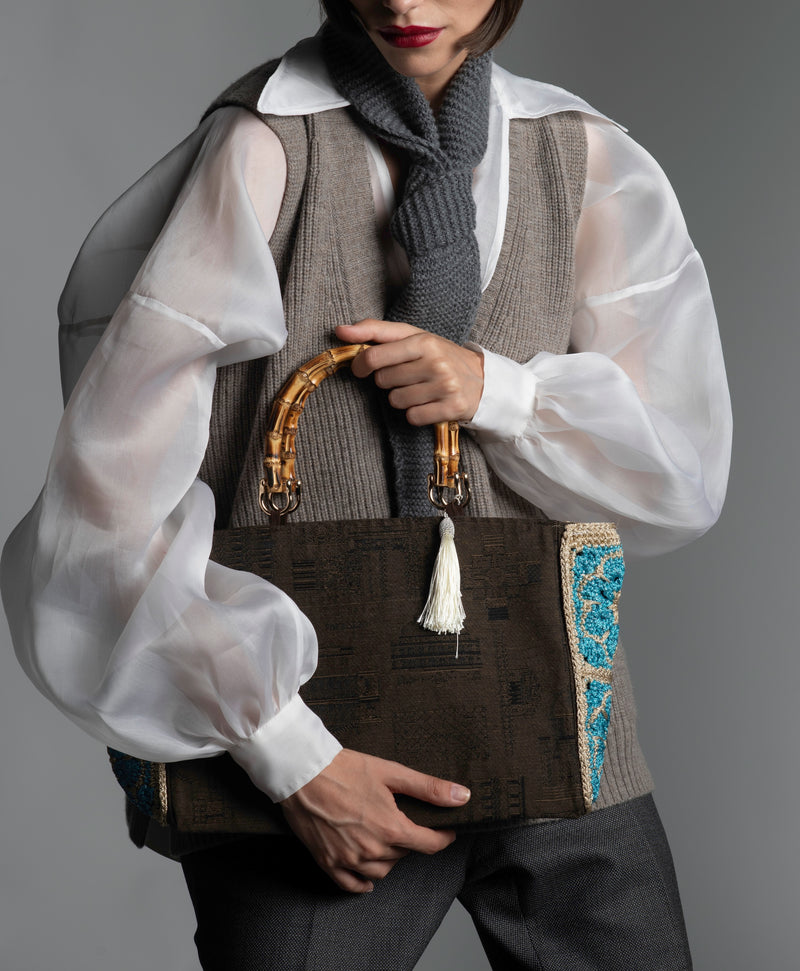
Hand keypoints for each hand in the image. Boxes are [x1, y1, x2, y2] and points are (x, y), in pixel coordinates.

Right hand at [279, 748, 470, 893]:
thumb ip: (429, 788)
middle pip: (405, 855)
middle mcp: (372, 850)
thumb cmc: (345, 768)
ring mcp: (348, 860)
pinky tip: (369, 875)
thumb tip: (463, 796)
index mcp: (391, 829)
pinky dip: (363, 882)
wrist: (301, 771)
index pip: (429, 845)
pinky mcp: (327, 862)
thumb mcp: (391, 772)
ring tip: (387, 838)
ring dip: (390, 857)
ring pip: (382, 870)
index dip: (443, 837)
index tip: (446, 830)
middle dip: (411, 840)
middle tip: (405, 822)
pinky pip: (352, 885)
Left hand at [335, 320, 483, 425]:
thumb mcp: (413, 337)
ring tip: (420, 389)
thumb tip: (339, 331)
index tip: (361, 368)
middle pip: (383, 381)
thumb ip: (376, 331)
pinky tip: (428, 403)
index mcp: (424, 341)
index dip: (360, 364)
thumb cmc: (438, 355)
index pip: (375, 356)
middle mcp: (435, 362)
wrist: (481, 379)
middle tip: (407, 376)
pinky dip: (416, 414)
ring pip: (396, 401)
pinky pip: (412, 417)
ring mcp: (445, 386)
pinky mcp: (451, 408)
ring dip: (402, 398)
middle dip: (388, 380)